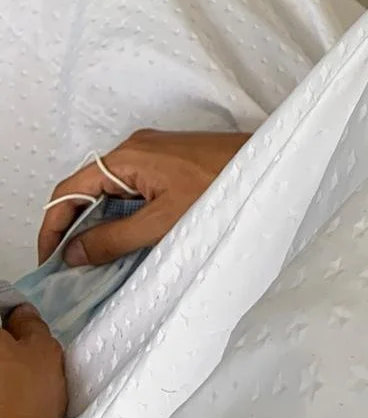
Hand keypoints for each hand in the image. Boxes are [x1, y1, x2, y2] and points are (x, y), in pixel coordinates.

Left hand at [0, 306, 66, 417]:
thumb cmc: (28, 400)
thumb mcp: (44, 351)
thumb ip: (30, 323)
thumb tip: (19, 312)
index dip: (7, 315)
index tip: (20, 324)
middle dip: (3, 346)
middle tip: (20, 357)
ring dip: (2, 372)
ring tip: (13, 386)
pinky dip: (0, 395)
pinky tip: (4, 407)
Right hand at [38, 129, 251, 267]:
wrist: (268, 162)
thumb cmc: (223, 185)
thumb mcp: (164, 221)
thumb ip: (116, 238)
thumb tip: (75, 253)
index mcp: (128, 157)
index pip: (70, 190)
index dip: (53, 227)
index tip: (49, 261)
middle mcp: (135, 149)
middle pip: (87, 190)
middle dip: (74, 228)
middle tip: (70, 268)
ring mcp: (153, 154)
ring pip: (111, 192)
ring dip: (99, 224)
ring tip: (95, 262)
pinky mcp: (169, 163)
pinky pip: (132, 190)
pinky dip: (122, 216)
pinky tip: (126, 242)